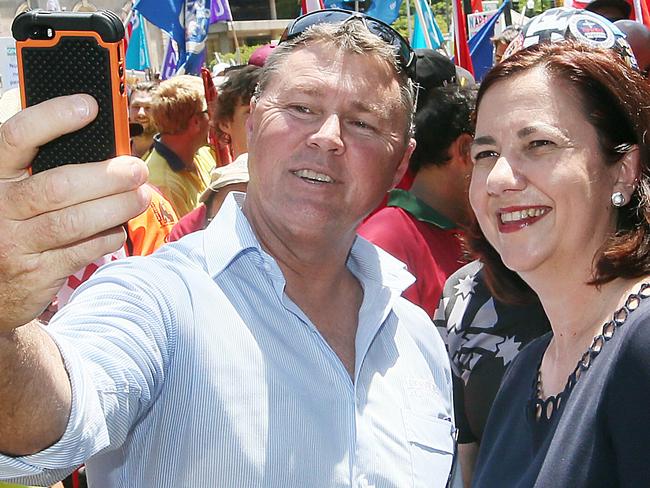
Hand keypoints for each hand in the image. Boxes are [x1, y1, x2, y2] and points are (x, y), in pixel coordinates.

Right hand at [0, 94, 150, 330]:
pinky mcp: (37, 273)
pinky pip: (84, 250)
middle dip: (108, 176)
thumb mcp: (14, 191)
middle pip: (60, 185)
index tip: (89, 106)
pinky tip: (119, 227)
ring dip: (118, 206)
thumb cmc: (13, 225)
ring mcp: (16, 243)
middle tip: (137, 170)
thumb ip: (45, 167)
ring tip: (141, 196)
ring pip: (76, 220)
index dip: (53, 117)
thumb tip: (106, 147)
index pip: (17, 136)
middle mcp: (0, 207)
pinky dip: (109, 236)